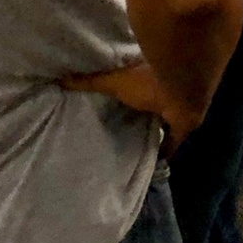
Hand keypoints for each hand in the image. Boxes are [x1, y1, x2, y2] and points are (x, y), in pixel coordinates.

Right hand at [61, 63, 200, 153]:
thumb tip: (60, 79)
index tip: (113, 106)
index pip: (135, 88)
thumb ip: (90, 82)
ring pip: (161, 124)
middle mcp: (163, 94)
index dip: (127, 97)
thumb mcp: (114, 81)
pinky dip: (163, 152)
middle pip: (148, 108)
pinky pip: (171, 143)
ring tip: (132, 148)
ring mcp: (175, 111)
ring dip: (151, 133)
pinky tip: (151, 163)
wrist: (182, 90)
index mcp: (148, 79)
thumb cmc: (148, 81)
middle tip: (120, 132)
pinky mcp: (182, 128)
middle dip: (138, 117)